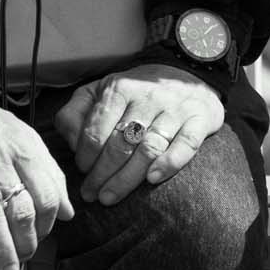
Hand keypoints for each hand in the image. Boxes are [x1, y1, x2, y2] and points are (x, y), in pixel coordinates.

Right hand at [0, 93, 72, 269]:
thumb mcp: (22, 138)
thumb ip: (48, 172)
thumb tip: (69, 211)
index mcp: (22, 147)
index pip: (47, 193)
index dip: (49, 222)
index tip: (43, 237)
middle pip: (21, 209)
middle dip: (27, 241)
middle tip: (25, 258)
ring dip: (2, 248)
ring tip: (8, 269)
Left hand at [55, 64, 224, 205]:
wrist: (188, 73)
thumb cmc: (136, 92)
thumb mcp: (100, 91)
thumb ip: (75, 113)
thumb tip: (70, 142)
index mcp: (120, 89)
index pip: (96, 131)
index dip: (86, 158)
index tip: (83, 172)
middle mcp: (148, 97)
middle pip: (121, 144)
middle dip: (102, 175)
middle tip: (92, 195)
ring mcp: (176, 109)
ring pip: (149, 148)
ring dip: (127, 178)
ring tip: (111, 197)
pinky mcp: (199, 119)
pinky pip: (187, 144)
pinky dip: (170, 163)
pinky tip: (153, 179)